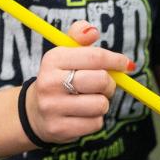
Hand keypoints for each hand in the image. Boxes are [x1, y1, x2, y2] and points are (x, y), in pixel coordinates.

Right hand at [26, 20, 133, 144]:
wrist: (35, 111)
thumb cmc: (61, 77)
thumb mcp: (66, 52)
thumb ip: (79, 35)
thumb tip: (92, 31)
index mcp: (53, 59)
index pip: (96, 57)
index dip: (116, 60)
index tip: (125, 64)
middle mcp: (49, 82)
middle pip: (101, 80)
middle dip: (109, 83)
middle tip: (103, 85)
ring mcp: (52, 107)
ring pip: (101, 104)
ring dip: (102, 103)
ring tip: (90, 100)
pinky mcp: (58, 128)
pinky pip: (95, 124)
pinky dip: (95, 120)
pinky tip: (82, 115)